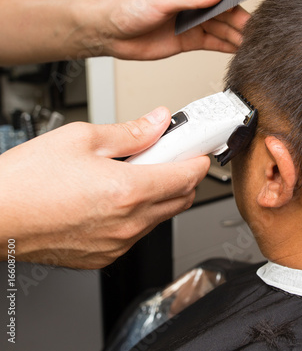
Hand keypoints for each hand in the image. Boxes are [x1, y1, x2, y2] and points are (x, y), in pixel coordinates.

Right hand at [0, 108, 209, 268]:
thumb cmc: (26, 181)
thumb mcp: (82, 138)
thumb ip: (130, 132)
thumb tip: (158, 121)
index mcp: (129, 191)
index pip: (188, 176)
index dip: (198, 158)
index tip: (197, 148)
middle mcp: (128, 223)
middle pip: (182, 199)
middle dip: (184, 175)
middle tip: (168, 155)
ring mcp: (117, 243)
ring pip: (161, 217)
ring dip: (161, 194)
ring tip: (135, 173)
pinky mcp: (103, 256)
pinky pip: (137, 233)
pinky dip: (139, 214)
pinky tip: (116, 197)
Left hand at [96, 0, 249, 59]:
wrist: (110, 34)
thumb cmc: (127, 7)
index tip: (241, 2)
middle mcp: (192, 0)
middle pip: (225, 7)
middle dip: (238, 17)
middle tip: (251, 29)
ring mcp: (192, 20)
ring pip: (222, 26)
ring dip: (235, 34)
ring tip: (249, 42)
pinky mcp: (189, 39)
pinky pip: (213, 42)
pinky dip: (226, 46)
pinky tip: (237, 49)